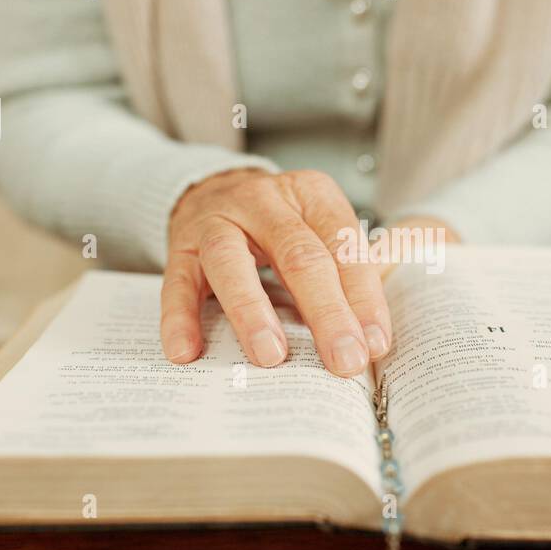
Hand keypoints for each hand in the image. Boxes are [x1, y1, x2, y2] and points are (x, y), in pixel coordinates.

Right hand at [160, 168, 391, 376]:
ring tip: (270, 357)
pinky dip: (180, 319)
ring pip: (231, 263)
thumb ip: (346, 274)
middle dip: (325, 313)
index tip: (373, 344)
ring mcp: (216, 221)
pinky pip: (177, 284)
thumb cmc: (280, 224)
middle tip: (343, 360)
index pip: (343, 245)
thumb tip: (369, 339)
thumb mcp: (319, 230)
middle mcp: (264, 202)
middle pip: (298, 256)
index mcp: (311, 194)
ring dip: (252, 313)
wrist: (212, 190)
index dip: (362, 296)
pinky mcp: (180, 247)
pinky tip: (187, 351)